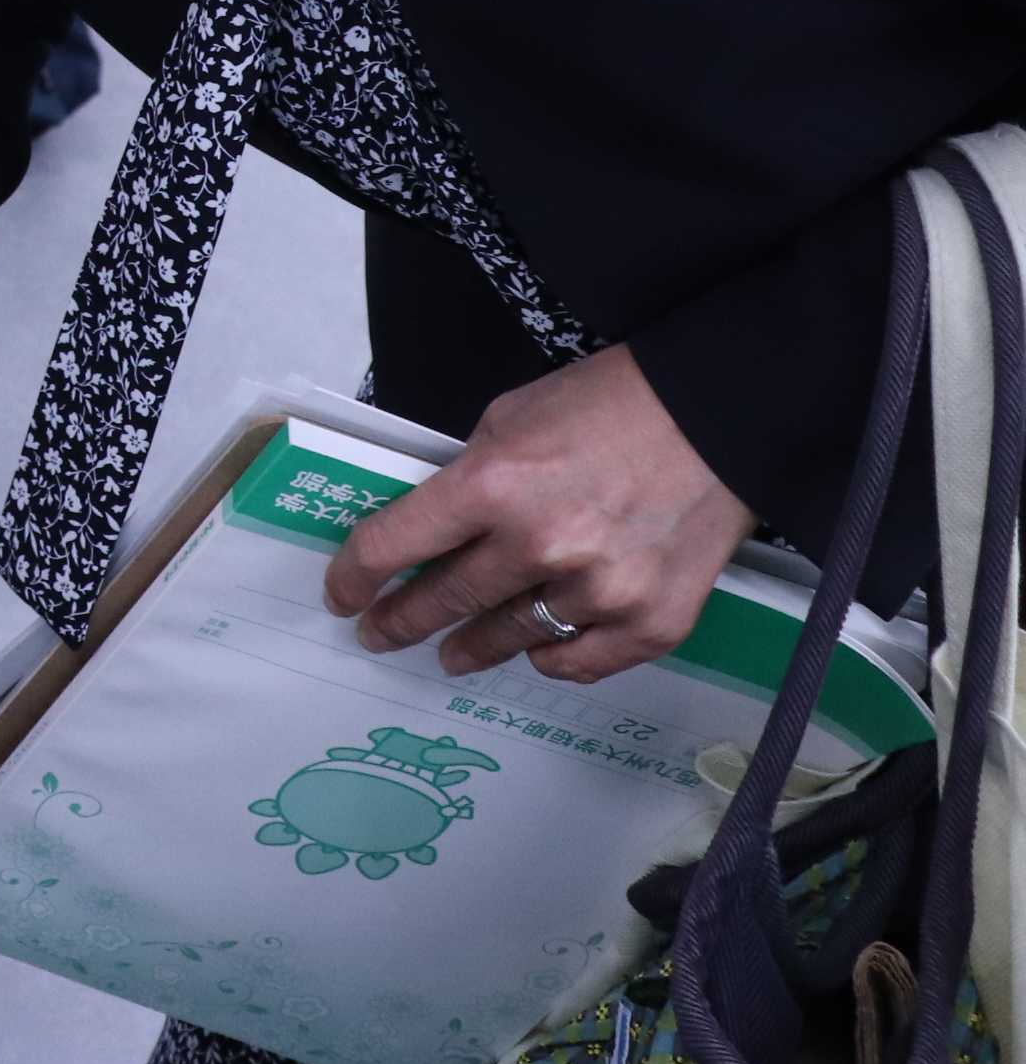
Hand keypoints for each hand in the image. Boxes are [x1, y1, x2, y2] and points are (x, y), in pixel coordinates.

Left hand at [322, 347, 754, 683]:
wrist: (722, 418)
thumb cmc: (609, 404)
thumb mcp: (510, 418)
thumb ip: (468, 477)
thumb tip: (431, 527)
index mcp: (492, 483)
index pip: (394, 545)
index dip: (355, 576)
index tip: (341, 595)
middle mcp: (539, 545)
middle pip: (445, 601)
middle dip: (401, 622)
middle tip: (378, 635)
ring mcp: (599, 590)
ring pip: (508, 637)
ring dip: (469, 649)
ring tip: (452, 655)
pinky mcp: (653, 621)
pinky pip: (578, 660)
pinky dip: (550, 657)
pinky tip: (532, 653)